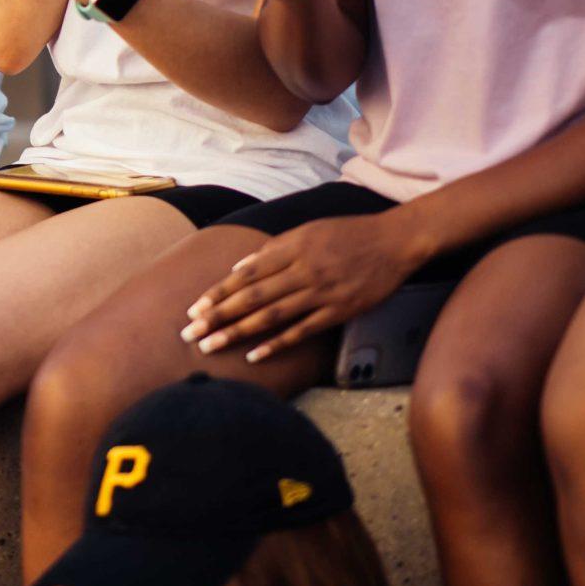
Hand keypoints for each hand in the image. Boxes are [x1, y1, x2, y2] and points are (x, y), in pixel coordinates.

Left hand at [180, 210, 434, 363]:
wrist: (394, 241)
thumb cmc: (347, 233)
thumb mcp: (307, 231)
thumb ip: (273, 249)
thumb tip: (239, 267)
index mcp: (290, 247)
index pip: (244, 274)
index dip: (217, 293)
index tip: (193, 310)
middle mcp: (301, 270)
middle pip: (251, 297)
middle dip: (217, 316)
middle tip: (190, 334)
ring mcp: (320, 292)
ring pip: (271, 316)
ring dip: (238, 332)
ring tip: (212, 346)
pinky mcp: (339, 311)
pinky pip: (302, 331)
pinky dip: (277, 343)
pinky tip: (254, 355)